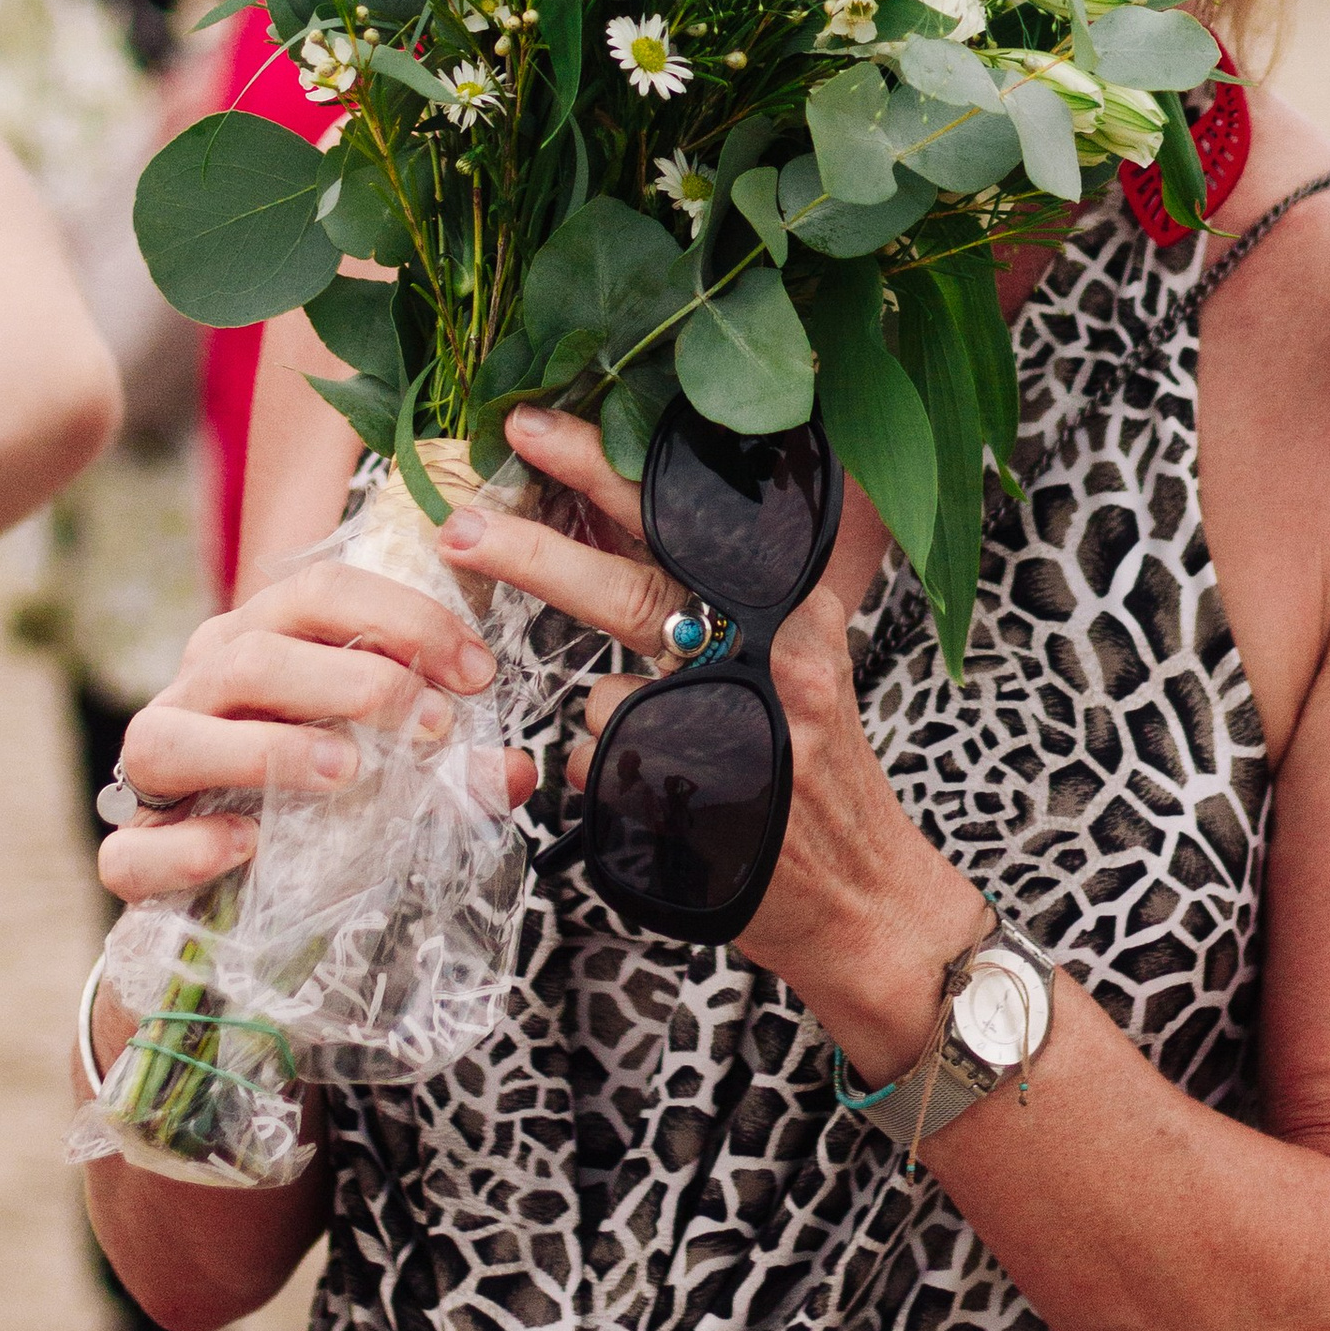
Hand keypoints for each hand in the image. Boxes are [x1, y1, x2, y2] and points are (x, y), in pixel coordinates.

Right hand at [98, 567, 521, 906]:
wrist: (233, 883)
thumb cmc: (319, 793)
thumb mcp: (393, 766)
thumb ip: (452, 767)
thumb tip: (518, 771)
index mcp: (260, 639)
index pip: (321, 592)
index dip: (404, 620)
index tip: (478, 672)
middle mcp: (197, 686)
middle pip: (255, 655)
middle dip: (351, 682)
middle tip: (430, 726)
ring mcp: (151, 768)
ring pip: (171, 737)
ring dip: (266, 749)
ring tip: (347, 774)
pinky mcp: (126, 852)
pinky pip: (130, 850)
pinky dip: (185, 846)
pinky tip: (247, 847)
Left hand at [440, 403, 982, 1067]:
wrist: (867, 904)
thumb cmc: (817, 771)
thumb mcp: (800, 659)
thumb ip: (725, 600)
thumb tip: (619, 532)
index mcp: (792, 602)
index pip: (687, 515)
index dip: (603, 469)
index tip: (531, 426)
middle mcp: (773, 652)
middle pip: (634, 585)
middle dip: (538, 550)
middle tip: (462, 524)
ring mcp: (739, 727)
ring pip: (606, 692)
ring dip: (611, 720)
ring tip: (667, 747)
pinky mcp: (703, 799)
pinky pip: (607, 771)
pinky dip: (617, 782)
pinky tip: (673, 802)